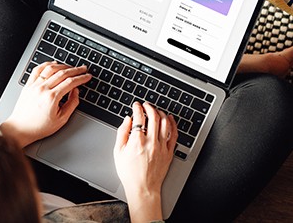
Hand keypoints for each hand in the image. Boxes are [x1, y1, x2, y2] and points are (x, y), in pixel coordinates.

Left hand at [1, 62, 90, 147]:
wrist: (20, 129)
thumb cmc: (39, 127)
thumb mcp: (61, 119)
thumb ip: (72, 104)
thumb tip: (76, 91)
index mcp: (52, 98)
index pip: (71, 82)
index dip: (81, 78)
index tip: (87, 76)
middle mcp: (42, 89)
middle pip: (62, 73)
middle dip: (76, 70)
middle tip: (83, 69)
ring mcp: (34, 85)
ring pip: (51, 68)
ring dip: (63, 66)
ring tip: (71, 67)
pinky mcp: (28, 85)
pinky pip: (38, 70)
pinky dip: (47, 64)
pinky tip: (53, 64)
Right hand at [113, 102, 176, 221]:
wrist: (143, 188)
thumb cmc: (129, 173)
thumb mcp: (118, 152)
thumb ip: (122, 133)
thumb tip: (127, 120)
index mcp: (137, 141)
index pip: (139, 117)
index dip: (137, 108)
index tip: (136, 105)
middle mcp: (151, 142)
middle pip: (154, 117)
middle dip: (149, 107)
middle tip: (146, 105)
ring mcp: (162, 147)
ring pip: (165, 123)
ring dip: (160, 113)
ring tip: (156, 111)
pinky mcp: (169, 152)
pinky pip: (173, 134)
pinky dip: (172, 124)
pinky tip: (170, 119)